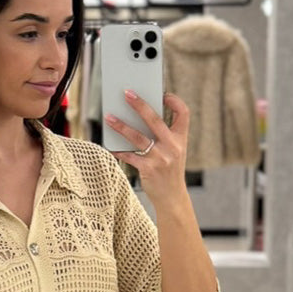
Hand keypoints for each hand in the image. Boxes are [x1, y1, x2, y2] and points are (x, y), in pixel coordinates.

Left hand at [103, 90, 188, 205]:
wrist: (172, 198)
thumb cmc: (170, 172)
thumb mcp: (174, 152)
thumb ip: (164, 136)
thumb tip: (139, 119)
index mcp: (181, 139)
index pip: (183, 113)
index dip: (174, 101)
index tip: (163, 94)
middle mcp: (172, 146)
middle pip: (155, 119)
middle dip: (140, 105)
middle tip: (127, 93)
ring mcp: (161, 158)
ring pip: (137, 137)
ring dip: (121, 126)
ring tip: (109, 117)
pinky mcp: (149, 169)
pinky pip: (129, 156)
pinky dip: (118, 150)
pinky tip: (109, 145)